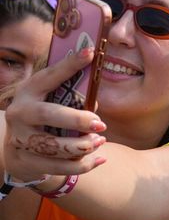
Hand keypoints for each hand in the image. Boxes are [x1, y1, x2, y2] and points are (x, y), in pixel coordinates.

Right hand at [3, 47, 106, 181]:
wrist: (17, 148)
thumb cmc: (45, 115)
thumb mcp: (50, 98)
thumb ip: (70, 94)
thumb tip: (96, 95)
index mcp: (28, 91)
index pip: (50, 76)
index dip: (70, 64)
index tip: (90, 52)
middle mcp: (19, 114)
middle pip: (48, 115)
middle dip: (77, 120)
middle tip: (101, 123)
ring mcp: (19, 139)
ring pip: (53, 146)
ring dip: (82, 145)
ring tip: (100, 141)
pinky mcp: (26, 161)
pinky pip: (58, 167)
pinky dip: (82, 165)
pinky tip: (100, 159)